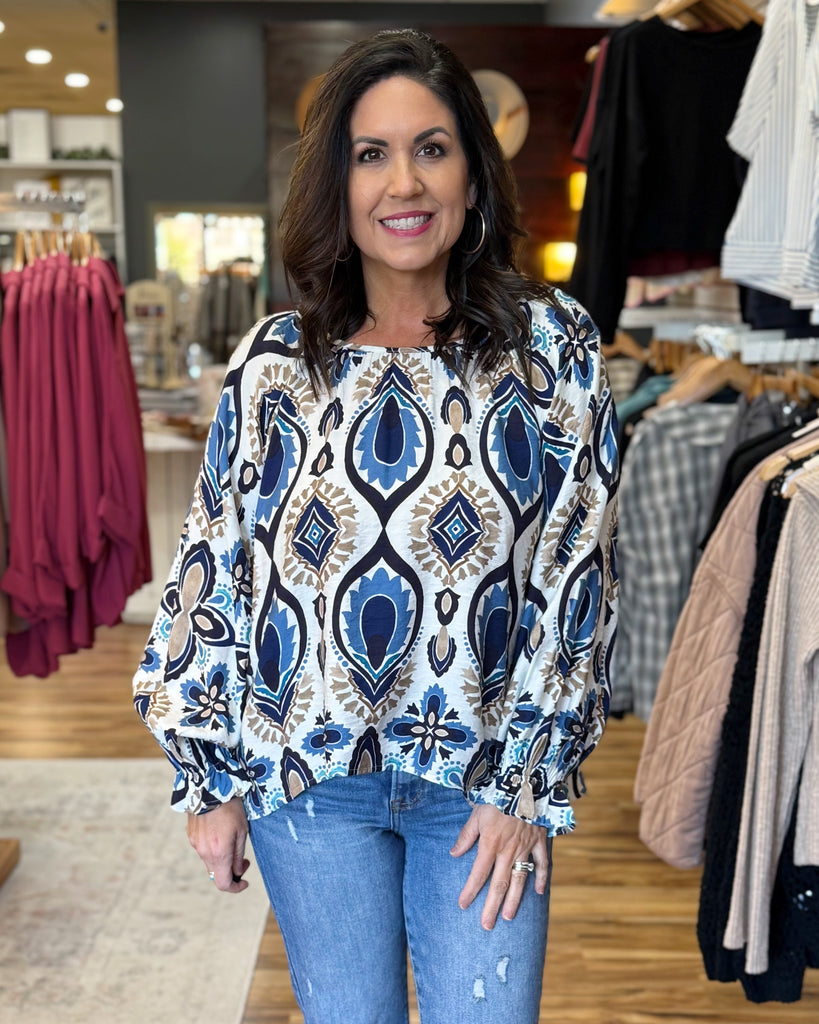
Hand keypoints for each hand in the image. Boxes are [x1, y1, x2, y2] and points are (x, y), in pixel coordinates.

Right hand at [186, 796, 249, 892]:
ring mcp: (196, 844)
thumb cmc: (230, 807)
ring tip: (232, 841)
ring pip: (210, 861)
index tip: (244, 881)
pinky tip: (220, 833)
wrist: (209, 787)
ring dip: (222, 859)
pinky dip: (213, 849)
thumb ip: (238, 855)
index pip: (224, 884)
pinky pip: (204, 850)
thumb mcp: (242, 830)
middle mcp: (204, 852)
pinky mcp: (191, 836)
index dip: (235, 887)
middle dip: (231, 871)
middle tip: (243, 859)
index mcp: (219, 853)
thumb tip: (237, 872)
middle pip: (217, 873)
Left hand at [450, 803, 548, 929]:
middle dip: (491, 906)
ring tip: (507, 917)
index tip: (463, 905)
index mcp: (490, 843)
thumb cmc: (497, 795)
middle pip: (499, 884)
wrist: (525, 782)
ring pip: (519, 879)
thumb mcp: (476, 812)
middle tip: (486, 926)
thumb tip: (453, 854)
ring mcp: (525, 847)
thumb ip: (466, 835)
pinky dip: (541, 878)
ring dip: (514, 900)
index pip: (478, 873)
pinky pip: (541, 863)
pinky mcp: (539, 841)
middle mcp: (507, 850)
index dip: (470, 891)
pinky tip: (539, 892)